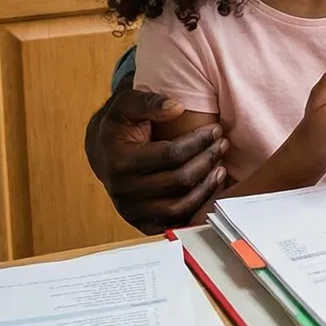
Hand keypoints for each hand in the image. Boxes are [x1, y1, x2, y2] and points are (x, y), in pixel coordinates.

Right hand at [85, 77, 228, 234]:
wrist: (102, 153)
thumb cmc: (119, 125)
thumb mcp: (125, 105)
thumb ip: (149, 101)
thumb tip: (177, 107)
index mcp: (119, 161)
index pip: (170, 155)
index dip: (198, 142)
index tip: (215, 130)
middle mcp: (123, 190)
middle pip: (179, 181)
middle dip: (207, 160)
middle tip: (222, 145)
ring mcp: (132, 211)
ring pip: (179, 206)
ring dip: (207, 187)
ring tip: (221, 167)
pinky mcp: (141, 223)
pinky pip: (175, 222)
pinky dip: (196, 209)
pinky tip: (209, 188)